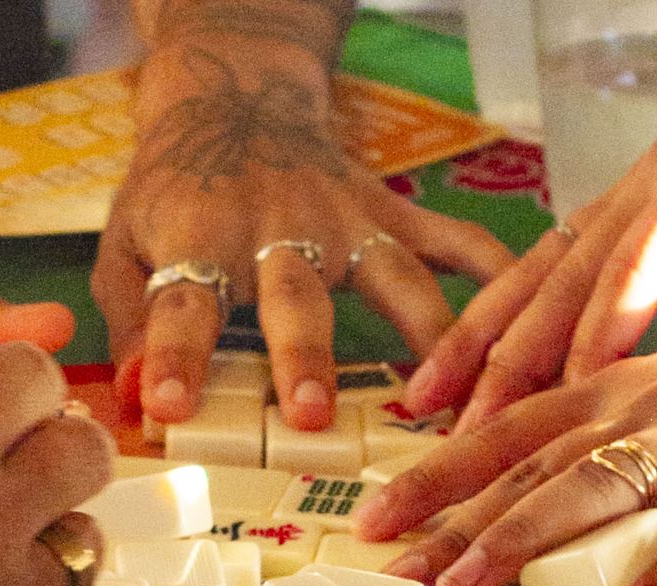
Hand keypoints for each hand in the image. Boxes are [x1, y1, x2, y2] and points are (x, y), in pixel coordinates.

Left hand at [92, 46, 512, 430]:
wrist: (234, 102)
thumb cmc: (176, 188)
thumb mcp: (125, 245)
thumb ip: (132, 321)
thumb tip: (133, 402)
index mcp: (202, 242)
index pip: (181, 306)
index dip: (173, 357)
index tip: (167, 408)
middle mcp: (278, 233)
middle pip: (293, 300)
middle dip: (303, 357)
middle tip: (310, 412)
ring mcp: (345, 224)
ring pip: (394, 279)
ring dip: (421, 335)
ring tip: (449, 395)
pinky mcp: (389, 217)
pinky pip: (454, 242)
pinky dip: (496, 273)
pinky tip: (531, 313)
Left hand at [355, 265, 656, 585]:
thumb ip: (602, 437)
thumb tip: (516, 492)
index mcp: (619, 386)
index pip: (507, 430)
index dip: (435, 475)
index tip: (371, 521)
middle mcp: (652, 404)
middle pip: (537, 464)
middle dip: (457, 518)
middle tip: (398, 571)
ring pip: (607, 486)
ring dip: (532, 537)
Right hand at [406, 37, 656, 429]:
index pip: (636, 268)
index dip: (592, 340)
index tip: (559, 408)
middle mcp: (656, 175)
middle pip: (563, 274)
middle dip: (505, 359)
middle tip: (459, 431)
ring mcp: (633, 187)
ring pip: (537, 270)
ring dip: (479, 341)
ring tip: (423, 404)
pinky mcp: (626, 206)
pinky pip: (549, 266)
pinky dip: (501, 319)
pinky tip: (464, 366)